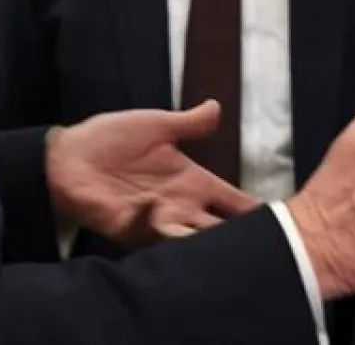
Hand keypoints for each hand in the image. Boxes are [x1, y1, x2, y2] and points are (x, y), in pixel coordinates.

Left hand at [45, 100, 259, 246]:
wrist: (67, 155)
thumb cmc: (109, 138)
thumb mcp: (156, 125)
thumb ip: (189, 124)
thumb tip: (218, 108)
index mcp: (194, 182)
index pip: (235, 204)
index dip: (259, 214)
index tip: (287, 223)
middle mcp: (183, 206)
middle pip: (223, 230)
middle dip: (244, 240)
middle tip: (272, 247)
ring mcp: (160, 221)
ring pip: (196, 241)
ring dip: (210, 243)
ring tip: (231, 247)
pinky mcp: (134, 230)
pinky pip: (157, 235)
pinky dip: (166, 229)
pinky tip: (169, 215)